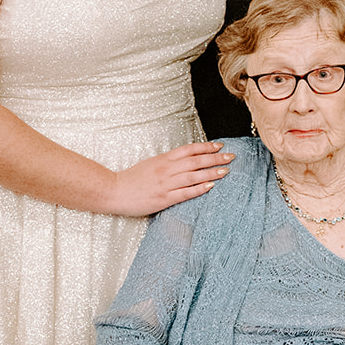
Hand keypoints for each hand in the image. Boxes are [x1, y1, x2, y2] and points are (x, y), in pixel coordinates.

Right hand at [106, 141, 234, 215]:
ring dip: (211, 172)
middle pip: (195, 161)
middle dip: (215, 158)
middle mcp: (166, 169)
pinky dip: (199, 188)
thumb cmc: (132, 179)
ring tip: (226, 170)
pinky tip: (211, 186)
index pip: (189, 149)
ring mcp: (165, 184)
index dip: (206, 146)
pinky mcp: (163, 198)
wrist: (114, 191)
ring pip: (193, 175)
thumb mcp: (151, 163)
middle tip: (231, 156)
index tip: (219, 145)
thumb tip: (186, 160)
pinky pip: (185, 193)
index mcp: (163, 159)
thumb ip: (168, 162)